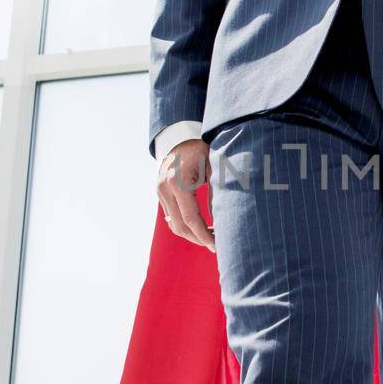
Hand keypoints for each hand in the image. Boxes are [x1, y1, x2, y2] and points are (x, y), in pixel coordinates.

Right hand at [157, 138, 214, 252]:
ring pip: (173, 223)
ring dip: (191, 234)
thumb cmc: (202, 150)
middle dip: (198, 238)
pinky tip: (199, 228)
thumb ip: (217, 194)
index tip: (216, 246)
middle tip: (215, 245)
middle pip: (180, 225)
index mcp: (179, 182)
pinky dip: (184, 225)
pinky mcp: (159, 193)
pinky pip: (171, 216)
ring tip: (210, 237)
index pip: (191, 218)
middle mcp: (165, 188)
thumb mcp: (214, 168)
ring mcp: (159, 191)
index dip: (204, 235)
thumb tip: (223, 222)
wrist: (181, 137)